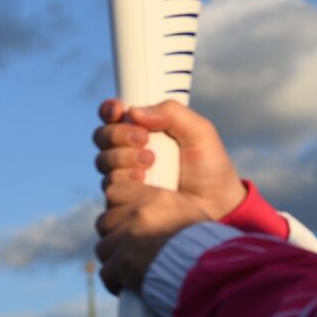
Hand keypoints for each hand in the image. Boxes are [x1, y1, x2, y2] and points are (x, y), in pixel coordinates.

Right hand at [94, 99, 245, 218]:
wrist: (215, 206)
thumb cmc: (210, 167)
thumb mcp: (199, 133)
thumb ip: (172, 114)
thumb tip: (133, 111)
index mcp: (144, 129)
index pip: (114, 114)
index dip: (110, 110)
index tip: (118, 110)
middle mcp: (128, 150)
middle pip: (102, 136)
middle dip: (118, 134)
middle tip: (143, 139)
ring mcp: (123, 174)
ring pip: (102, 160)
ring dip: (122, 158)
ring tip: (150, 163)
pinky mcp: (121, 198)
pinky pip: (109, 184)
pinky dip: (124, 179)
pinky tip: (145, 182)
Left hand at [95, 182, 210, 293]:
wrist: (212, 272)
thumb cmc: (206, 246)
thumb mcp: (187, 214)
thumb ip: (159, 208)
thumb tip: (138, 210)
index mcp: (156, 197)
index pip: (114, 192)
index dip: (116, 208)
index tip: (124, 221)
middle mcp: (139, 214)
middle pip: (104, 221)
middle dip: (113, 236)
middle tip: (129, 249)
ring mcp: (129, 239)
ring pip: (103, 248)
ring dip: (114, 260)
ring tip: (131, 269)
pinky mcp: (123, 264)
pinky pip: (106, 273)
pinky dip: (115, 282)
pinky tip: (129, 285)